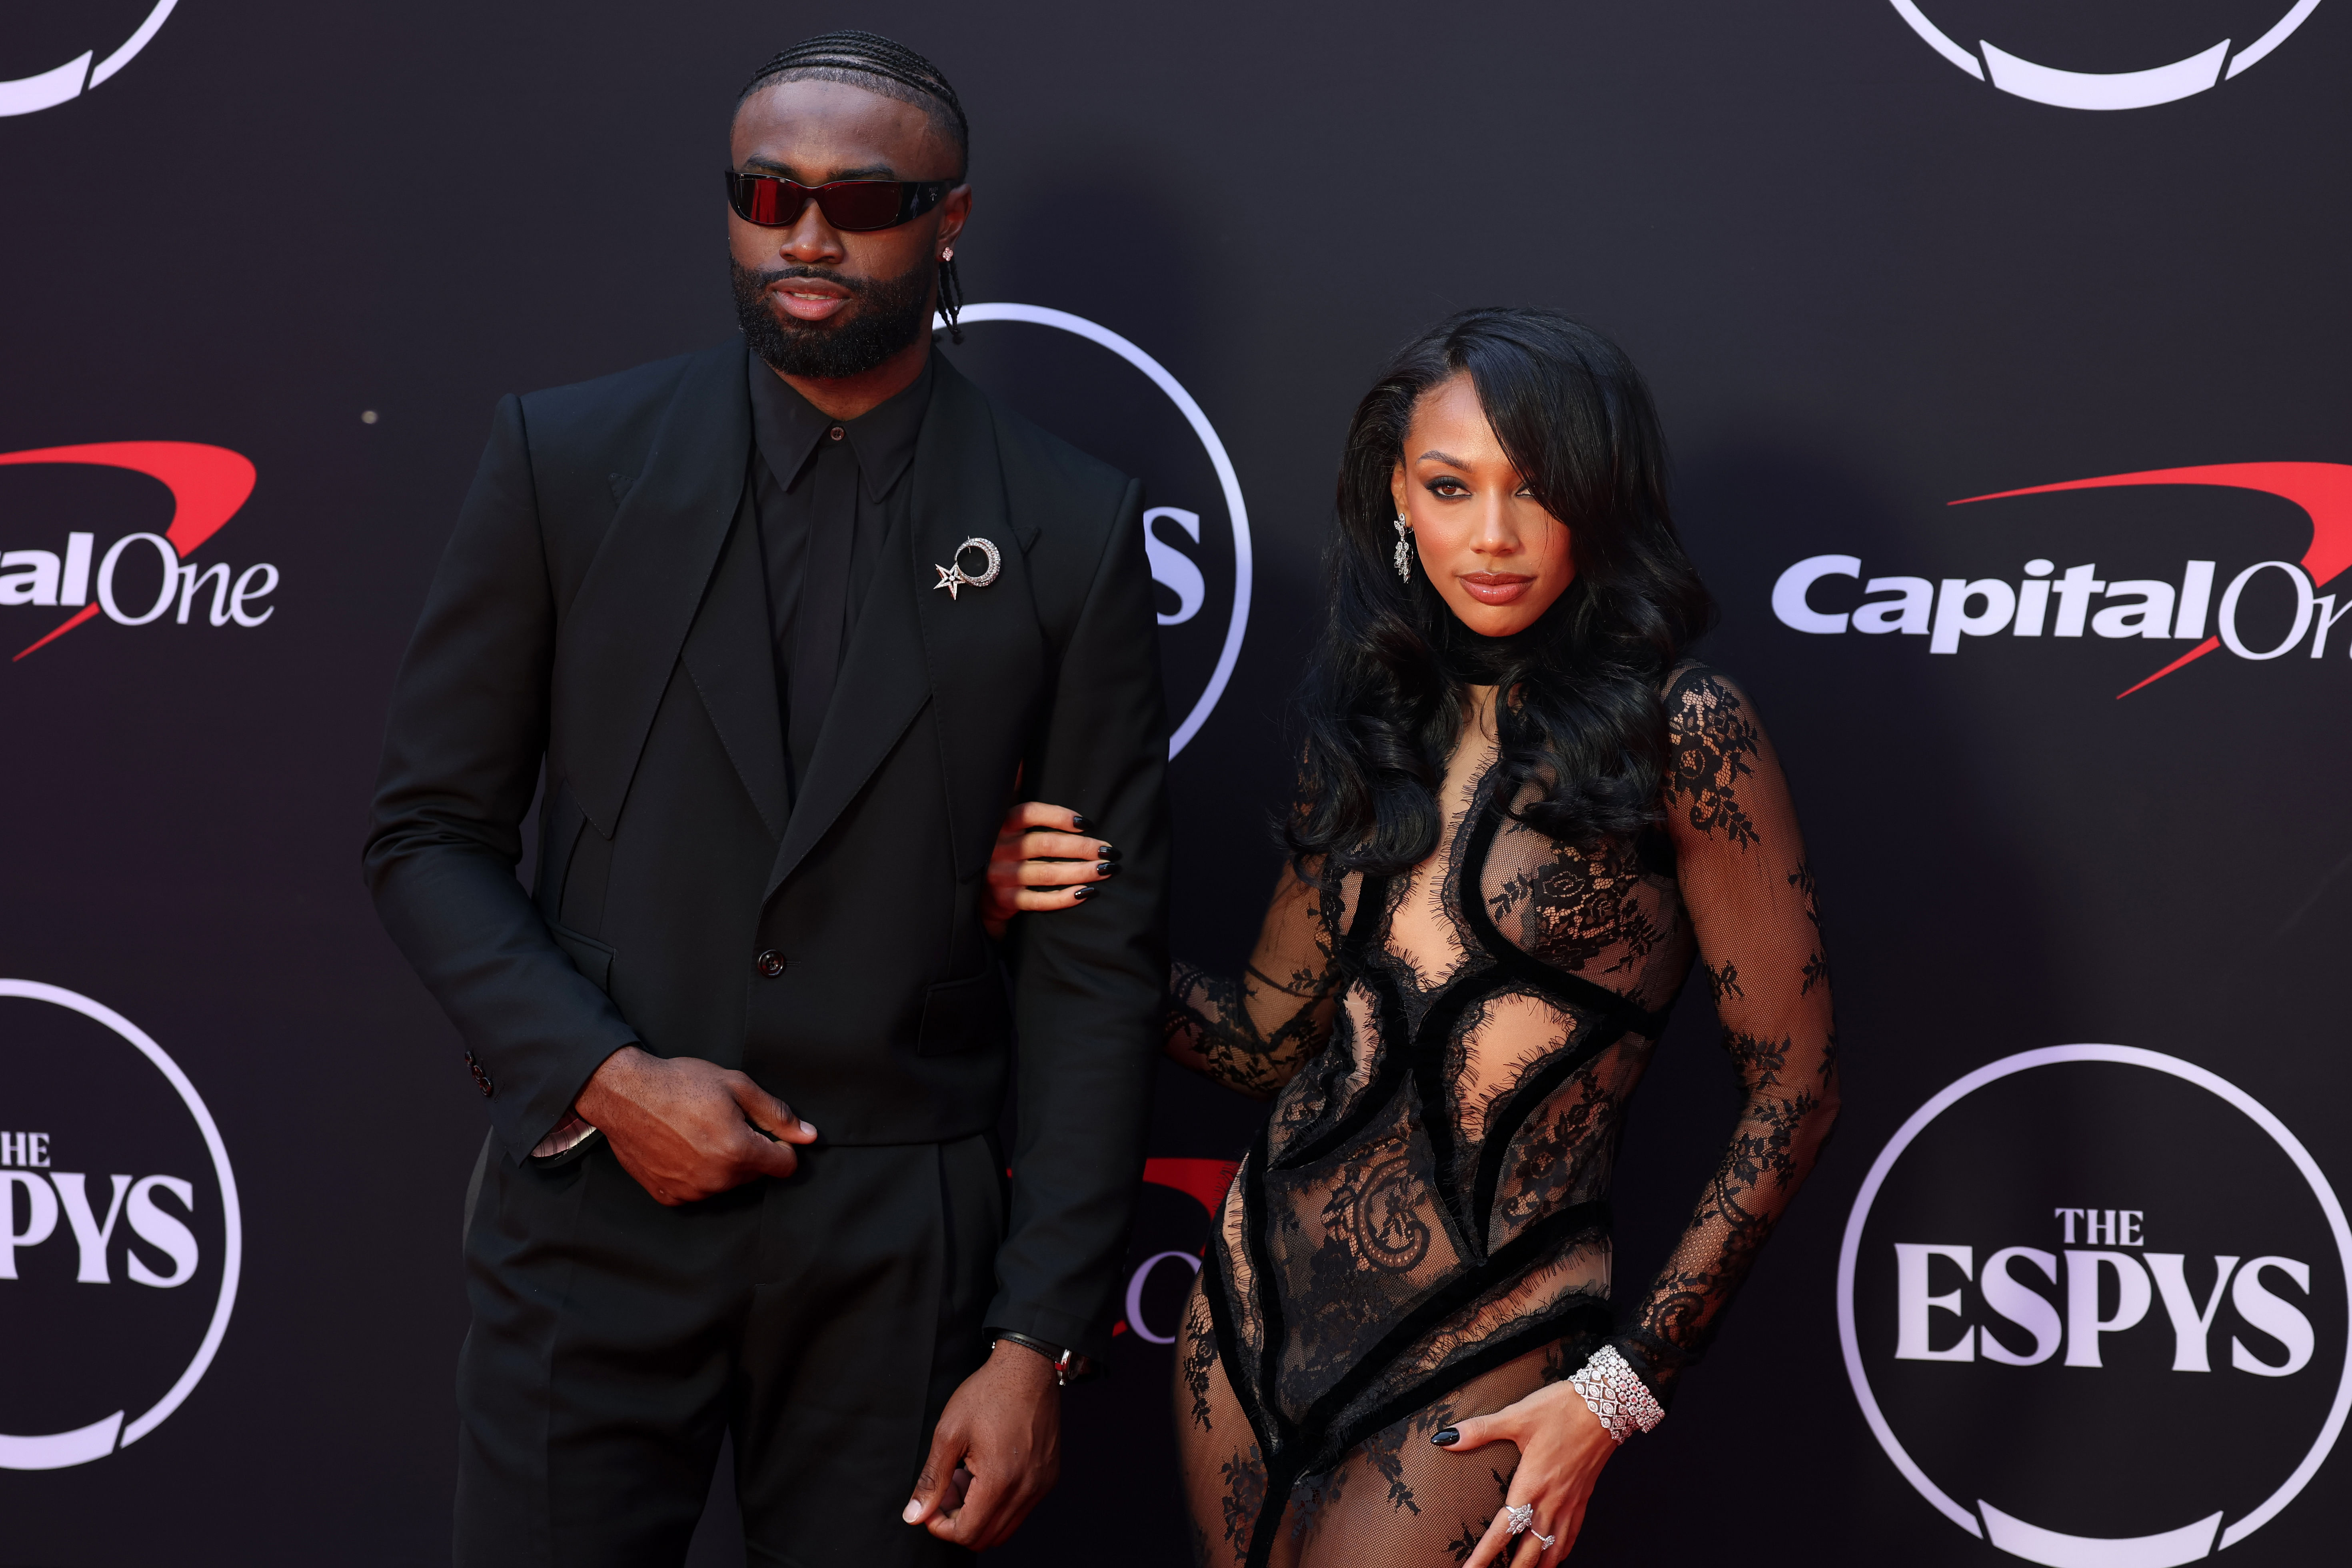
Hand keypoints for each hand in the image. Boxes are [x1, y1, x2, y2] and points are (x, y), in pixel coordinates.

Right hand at [573, 1045, 817, 1204]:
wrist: (625, 1094)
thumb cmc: (680, 1084)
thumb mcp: (736, 1086)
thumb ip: (776, 1114)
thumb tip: (809, 1135)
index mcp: (738, 1151)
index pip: (784, 1165)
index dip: (780, 1145)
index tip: (764, 1130)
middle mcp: (716, 1179)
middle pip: (755, 1174)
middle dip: (749, 1151)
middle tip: (724, 1123)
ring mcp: (691, 1191)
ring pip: (726, 1183)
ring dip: (723, 1164)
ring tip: (699, 1132)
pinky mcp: (669, 1196)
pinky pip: (698, 1190)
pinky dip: (696, 1174)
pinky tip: (682, 1148)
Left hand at [901, 1338, 1060, 1549]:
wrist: (1027, 1367)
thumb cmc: (989, 1393)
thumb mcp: (948, 1433)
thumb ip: (931, 1480)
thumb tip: (915, 1515)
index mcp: (999, 1481)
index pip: (967, 1534)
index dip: (941, 1526)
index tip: (931, 1506)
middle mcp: (1027, 1489)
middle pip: (987, 1537)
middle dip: (959, 1522)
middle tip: (948, 1490)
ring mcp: (1041, 1484)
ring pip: (1006, 1527)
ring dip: (980, 1514)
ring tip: (966, 1478)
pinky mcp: (1049, 1476)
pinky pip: (1022, 1509)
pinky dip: (1000, 1503)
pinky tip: (987, 1472)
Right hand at [980, 800, 1117, 940]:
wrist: (975, 888)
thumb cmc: (999, 844)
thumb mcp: (1001, 815)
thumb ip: (1011, 788)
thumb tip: (1021, 758)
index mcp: (999, 823)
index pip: (1030, 814)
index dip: (1059, 817)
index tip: (1088, 824)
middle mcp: (997, 849)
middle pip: (1045, 845)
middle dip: (1083, 848)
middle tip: (1110, 850)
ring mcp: (1000, 877)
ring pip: (1047, 874)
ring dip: (1082, 872)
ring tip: (1108, 869)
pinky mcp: (1006, 901)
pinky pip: (1040, 901)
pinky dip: (1066, 898)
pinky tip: (1088, 892)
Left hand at [1443, 1379, 1616, 1565]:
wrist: (1606, 1405)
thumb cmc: (1561, 1409)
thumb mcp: (1516, 1416)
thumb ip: (1480, 1430)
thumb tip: (1445, 1438)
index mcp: (1531, 1485)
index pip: (1503, 1531)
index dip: (1485, 1556)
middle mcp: (1551, 1501)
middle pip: (1529, 1552)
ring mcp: (1569, 1503)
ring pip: (1553, 1551)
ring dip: (1537, 1567)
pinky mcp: (1583, 1499)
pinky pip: (1571, 1537)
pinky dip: (1560, 1554)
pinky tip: (1554, 1559)